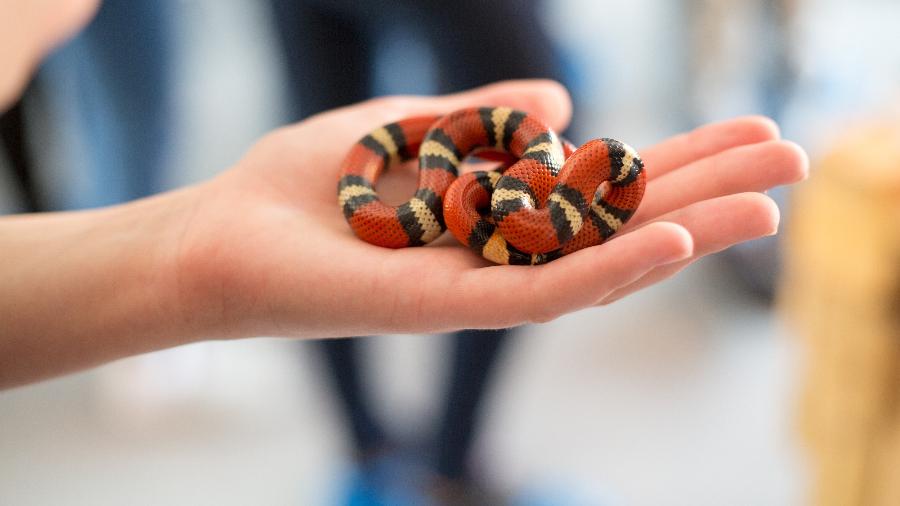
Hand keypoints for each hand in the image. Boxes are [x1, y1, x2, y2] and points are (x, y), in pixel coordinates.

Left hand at [173, 80, 807, 338]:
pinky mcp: (444, 307)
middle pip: (619, 224)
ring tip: (769, 206)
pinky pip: (539, 291)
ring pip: (598, 263)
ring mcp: (479, 286)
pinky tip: (673, 240)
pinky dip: (606, 268)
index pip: (604, 187)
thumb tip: (566, 101)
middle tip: (794, 163)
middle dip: (707, 192)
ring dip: (686, 233)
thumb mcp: (407, 133)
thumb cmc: (305, 186)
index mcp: (497, 211)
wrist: (220, 235)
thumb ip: (484, 121)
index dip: (676, 159)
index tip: (745, 131)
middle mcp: (501, 254)